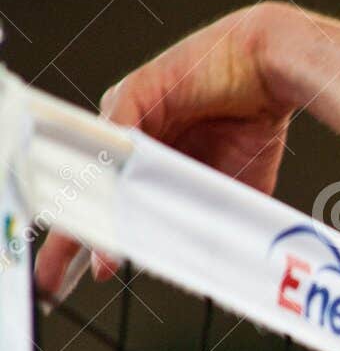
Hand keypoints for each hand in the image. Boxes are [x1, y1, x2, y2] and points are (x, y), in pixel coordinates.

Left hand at [35, 5, 294, 301]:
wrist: (274, 72)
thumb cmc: (257, 124)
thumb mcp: (230, 189)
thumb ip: (208, 218)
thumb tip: (197, 258)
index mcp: (155, 161)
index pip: (117, 204)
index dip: (104, 240)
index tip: (96, 273)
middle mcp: (135, 138)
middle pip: (93, 191)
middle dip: (72, 238)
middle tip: (55, 277)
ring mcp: (131, 115)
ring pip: (96, 168)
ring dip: (82, 208)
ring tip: (77, 246)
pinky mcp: (136, 92)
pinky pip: (115, 135)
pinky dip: (109, 170)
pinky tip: (106, 201)